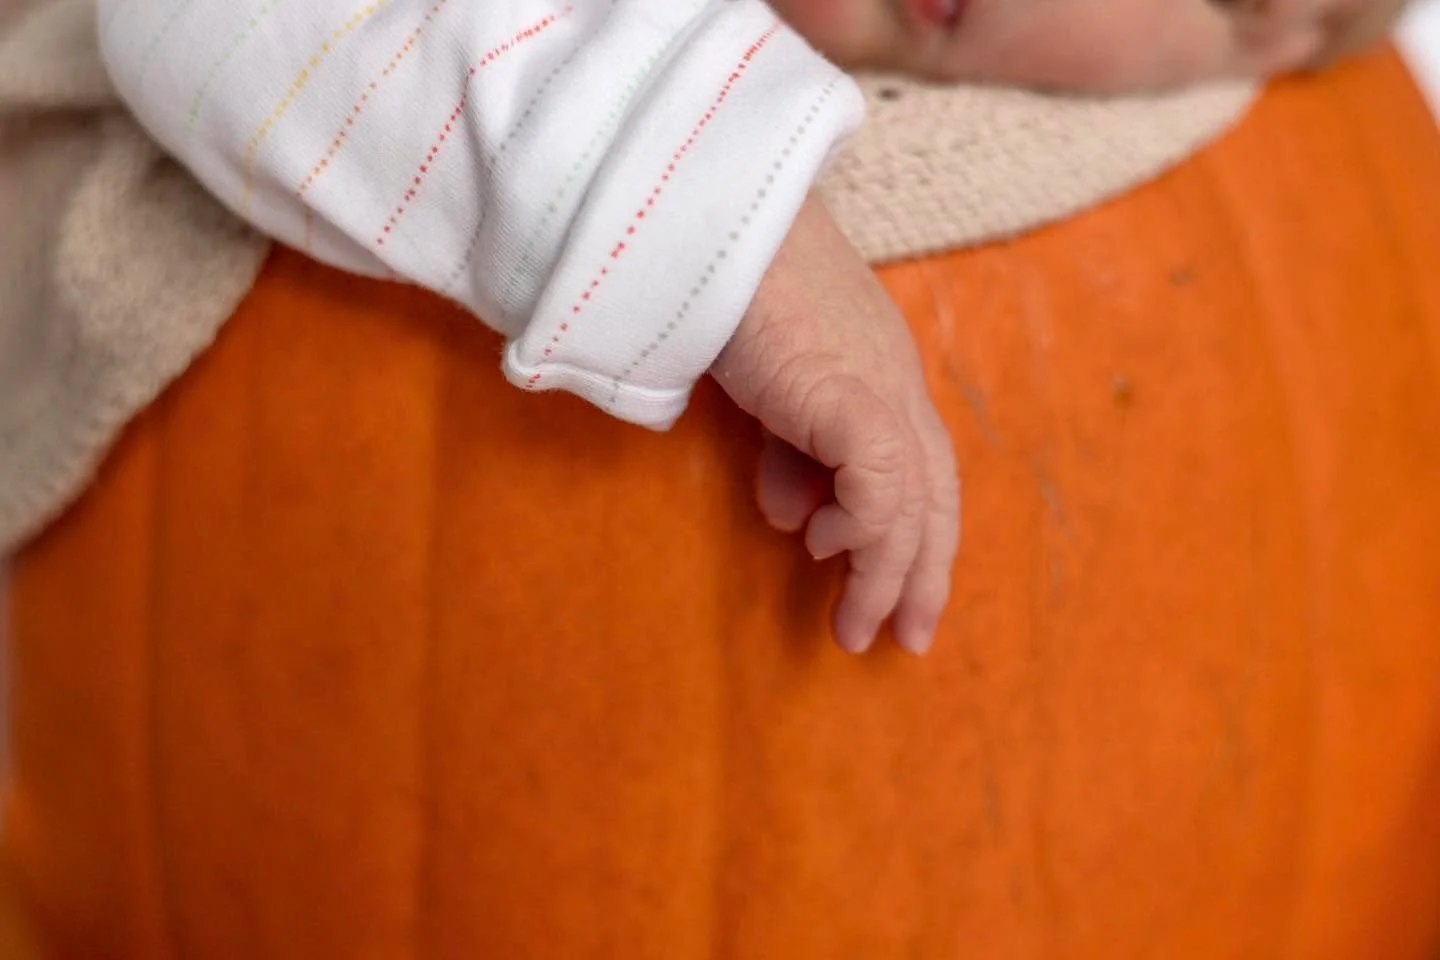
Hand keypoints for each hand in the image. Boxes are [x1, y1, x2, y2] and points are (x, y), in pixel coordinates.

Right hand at [711, 195, 960, 654]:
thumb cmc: (724, 282)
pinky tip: (822, 547)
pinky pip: (879, 483)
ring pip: (911, 501)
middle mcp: (894, 381)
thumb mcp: (763, 382)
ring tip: (852, 628)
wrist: (708, 216)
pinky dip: (859, 525)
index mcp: (878, 372)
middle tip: (907, 638)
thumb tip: (791, 514)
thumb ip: (785, 446)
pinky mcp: (851, 392)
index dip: (913, 536)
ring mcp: (879, 384)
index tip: (897, 596)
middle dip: (923, 572)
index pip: (917, 470)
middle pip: (934, 493)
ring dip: (885, 573)